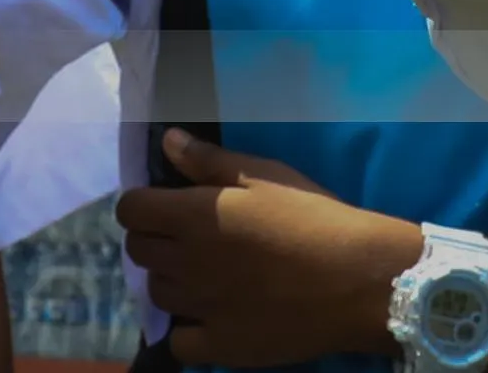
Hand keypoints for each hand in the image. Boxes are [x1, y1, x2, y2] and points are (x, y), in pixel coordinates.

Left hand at [117, 131, 421, 365]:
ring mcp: (200, 308)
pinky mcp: (220, 345)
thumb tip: (167, 142)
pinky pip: (179, 342)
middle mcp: (186, 262)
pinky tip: (212, 315)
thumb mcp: (265, 176)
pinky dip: (187, 328)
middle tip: (188, 235)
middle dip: (154, 237)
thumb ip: (209, 161)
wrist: (357, 280)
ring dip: (171, 279)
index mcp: (194, 216)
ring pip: (157, 293)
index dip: (143, 203)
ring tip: (204, 274)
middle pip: (138, 250)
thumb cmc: (314, 217)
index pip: (131, 209)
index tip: (166, 203)